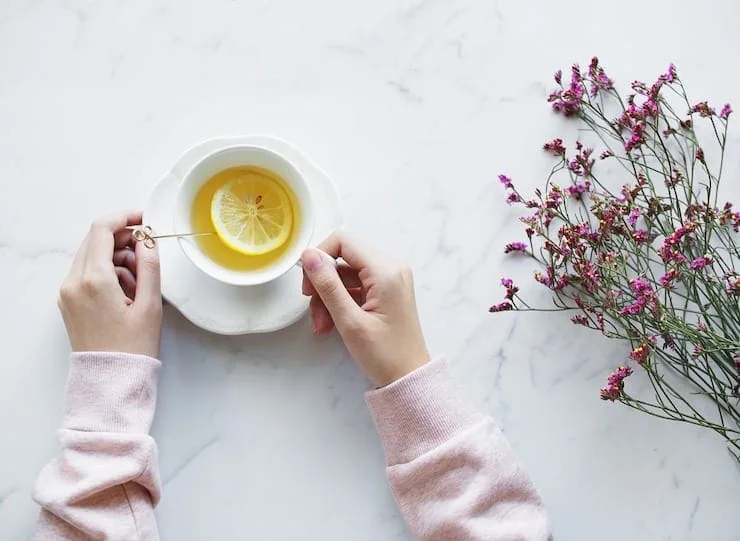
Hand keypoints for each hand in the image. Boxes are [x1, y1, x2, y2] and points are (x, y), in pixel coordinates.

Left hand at [58, 211, 162, 357]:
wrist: (111, 380)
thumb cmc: (133, 347)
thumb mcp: (150, 304)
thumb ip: (150, 265)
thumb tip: (147, 238)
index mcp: (94, 280)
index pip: (102, 229)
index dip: (124, 217)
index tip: (144, 221)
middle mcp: (74, 282)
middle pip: (95, 240)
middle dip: (123, 239)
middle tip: (147, 253)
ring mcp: (67, 292)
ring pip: (91, 256)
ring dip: (117, 257)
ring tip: (140, 282)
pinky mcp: (68, 301)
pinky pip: (87, 273)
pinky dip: (107, 272)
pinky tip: (127, 290)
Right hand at [301, 232, 429, 386]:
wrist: (409, 378)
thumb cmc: (385, 354)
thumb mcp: (349, 321)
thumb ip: (328, 285)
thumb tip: (309, 256)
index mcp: (386, 271)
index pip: (343, 241)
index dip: (319, 257)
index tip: (308, 284)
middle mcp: (391, 268)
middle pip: (343, 257)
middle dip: (323, 282)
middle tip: (312, 307)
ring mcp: (389, 279)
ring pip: (346, 274)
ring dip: (328, 296)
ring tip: (321, 325)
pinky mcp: (386, 291)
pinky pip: (355, 286)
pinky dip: (340, 301)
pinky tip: (331, 323)